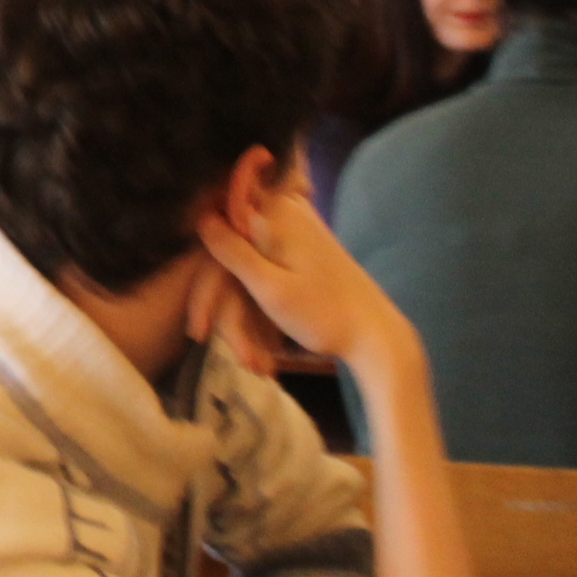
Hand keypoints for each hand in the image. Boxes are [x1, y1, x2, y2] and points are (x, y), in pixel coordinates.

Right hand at [194, 179, 410, 374]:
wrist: (377, 334)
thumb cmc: (324, 313)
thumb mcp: (270, 288)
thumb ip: (234, 252)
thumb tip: (201, 217)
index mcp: (276, 215)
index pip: (218, 235)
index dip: (202, 281)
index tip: (199, 328)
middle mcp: (285, 213)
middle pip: (232, 256)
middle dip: (223, 307)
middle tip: (215, 348)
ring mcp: (296, 232)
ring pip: (248, 269)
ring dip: (244, 316)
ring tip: (255, 363)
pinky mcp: (304, 250)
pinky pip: (267, 271)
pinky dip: (260, 305)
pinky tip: (265, 347)